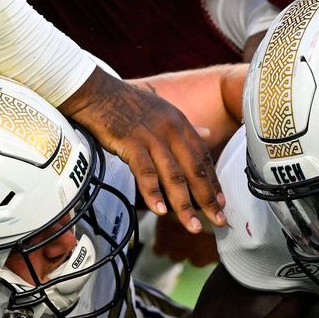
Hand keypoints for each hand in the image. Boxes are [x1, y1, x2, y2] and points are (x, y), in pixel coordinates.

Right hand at [58, 67, 225, 233]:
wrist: (96, 91)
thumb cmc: (128, 103)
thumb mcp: (164, 111)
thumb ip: (186, 126)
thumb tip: (208, 132)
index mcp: (181, 124)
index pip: (203, 158)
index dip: (213, 182)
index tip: (222, 203)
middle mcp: (172, 131)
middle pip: (194, 170)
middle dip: (208, 199)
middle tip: (218, 220)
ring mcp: (152, 137)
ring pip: (174, 176)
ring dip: (184, 204)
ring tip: (194, 226)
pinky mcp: (131, 143)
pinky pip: (145, 173)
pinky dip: (154, 193)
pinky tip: (161, 211)